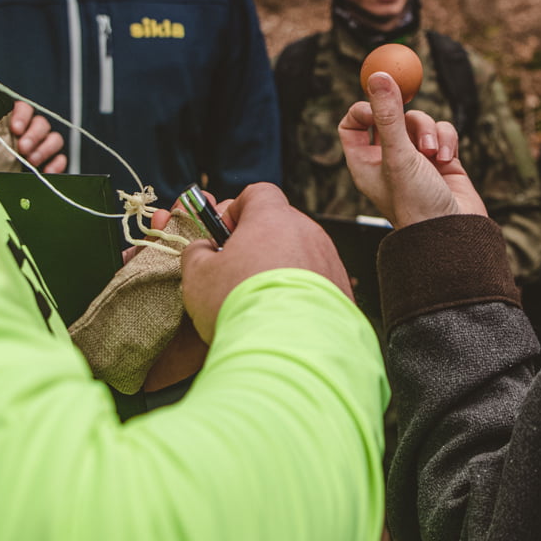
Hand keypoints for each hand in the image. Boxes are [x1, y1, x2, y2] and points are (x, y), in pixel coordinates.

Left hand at [7, 101, 65, 174]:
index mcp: (13, 121)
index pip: (24, 109)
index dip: (22, 116)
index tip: (15, 129)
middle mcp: (30, 130)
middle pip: (41, 123)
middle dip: (34, 135)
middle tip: (23, 148)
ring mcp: (43, 146)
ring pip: (55, 138)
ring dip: (45, 148)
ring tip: (31, 161)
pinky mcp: (51, 162)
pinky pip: (61, 159)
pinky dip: (57, 164)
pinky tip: (47, 171)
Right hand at [179, 183, 351, 342]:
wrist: (288, 347)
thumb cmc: (239, 304)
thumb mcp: (198, 276)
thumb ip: (198, 253)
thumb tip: (203, 250)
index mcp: (272, 218)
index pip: (259, 193)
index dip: (238, 210)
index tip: (225, 234)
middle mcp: (307, 232)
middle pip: (281, 226)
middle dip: (260, 245)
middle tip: (239, 274)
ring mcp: (329, 260)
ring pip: (301, 255)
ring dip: (282, 271)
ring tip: (263, 303)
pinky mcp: (343, 290)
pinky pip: (319, 282)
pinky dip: (302, 294)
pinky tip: (285, 318)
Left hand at [339, 71, 486, 226]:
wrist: (454, 234)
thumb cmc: (417, 203)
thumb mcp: (398, 155)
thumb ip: (388, 114)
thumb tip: (378, 75)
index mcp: (364, 162)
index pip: (352, 123)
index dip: (364, 109)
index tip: (380, 105)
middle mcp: (387, 159)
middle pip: (389, 116)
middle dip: (403, 116)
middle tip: (408, 112)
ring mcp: (415, 159)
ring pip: (418, 121)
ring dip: (428, 130)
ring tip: (431, 153)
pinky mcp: (441, 160)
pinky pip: (441, 132)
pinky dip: (445, 140)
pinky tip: (446, 159)